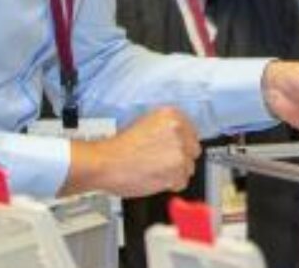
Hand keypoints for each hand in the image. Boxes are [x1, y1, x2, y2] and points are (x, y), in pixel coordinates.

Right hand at [61, 107, 199, 198]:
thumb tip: (181, 138)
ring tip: (156, 170)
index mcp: (172, 115)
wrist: (105, 163)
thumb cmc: (119, 147)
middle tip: (163, 162)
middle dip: (181, 158)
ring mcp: (179, 152)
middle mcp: (179, 131)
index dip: (182, 144)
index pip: (192, 132)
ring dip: (176, 172)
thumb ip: (167, 129)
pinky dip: (171, 184)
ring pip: (189, 167)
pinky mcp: (176, 172)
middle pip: (193, 150)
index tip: (175, 149)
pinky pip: (182, 182)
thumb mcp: (145, 123)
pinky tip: (156, 178)